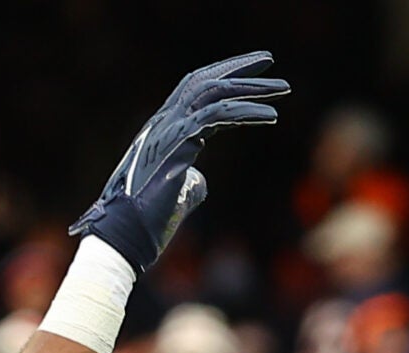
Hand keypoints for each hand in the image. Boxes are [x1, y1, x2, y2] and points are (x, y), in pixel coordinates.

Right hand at [70, 53, 287, 275]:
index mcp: (163, 131)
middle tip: (269, 60)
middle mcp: (163, 122)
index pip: (196, 93)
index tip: (254, 80)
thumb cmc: (147, 224)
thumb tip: (200, 180)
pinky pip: (217, 114)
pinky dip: (246, 111)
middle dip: (237, 68)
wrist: (125, 237)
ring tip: (283, 88)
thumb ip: (190, 182)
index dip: (225, 81)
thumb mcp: (176, 197)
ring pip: (212, 91)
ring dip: (250, 86)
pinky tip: (271, 115)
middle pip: (203, 81)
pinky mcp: (177, 141)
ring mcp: (168, 128)